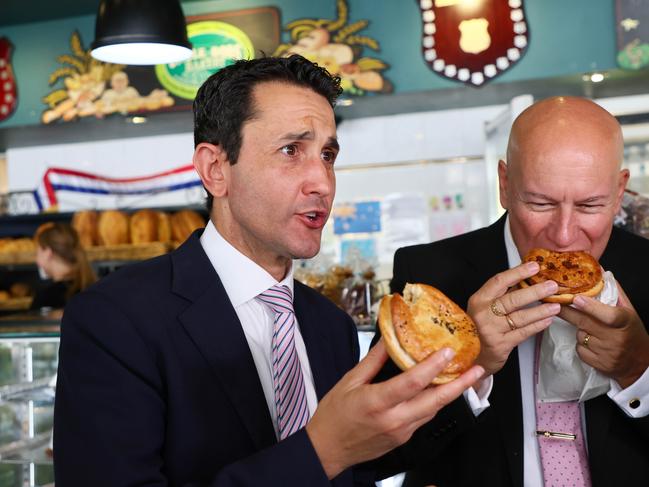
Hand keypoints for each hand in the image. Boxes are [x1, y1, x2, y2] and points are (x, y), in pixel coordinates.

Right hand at [305, 340, 483, 478]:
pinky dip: (435, 402)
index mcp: (377, 403)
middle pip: (435, 401)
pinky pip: (424, 417)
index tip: (447, 352)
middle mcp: (393, 420)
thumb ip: (372, 361)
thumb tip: (389, 339)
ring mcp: (401, 431)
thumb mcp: (349, 382)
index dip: (432, 366)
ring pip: (433, 410)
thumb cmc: (334, 416)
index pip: (412, 383)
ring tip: (465, 376)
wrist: (328, 449)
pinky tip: (440, 390)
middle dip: (459, 385)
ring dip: (451, 393)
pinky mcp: (403, 438)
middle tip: (476, 370)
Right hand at [467, 261, 560, 375]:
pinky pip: (523, 333)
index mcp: (478, 300)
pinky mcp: (500, 345)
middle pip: (512, 299)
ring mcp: (491, 330)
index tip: (534, 266)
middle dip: (535, 291)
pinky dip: (537, 326)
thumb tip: (525, 278)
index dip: (518, 273)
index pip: (499, 281)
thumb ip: (501, 294)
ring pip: (520, 317)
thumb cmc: (479, 328)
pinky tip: (547, 320)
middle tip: (552, 286)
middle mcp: (483, 313)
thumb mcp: (483, 308)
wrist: (470, 355)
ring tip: (555, 305)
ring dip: (540, 310)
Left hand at [559, 282, 648, 387]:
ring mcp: (607, 353)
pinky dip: (581, 345)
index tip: (576, 299)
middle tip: (551, 302)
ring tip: (592, 330)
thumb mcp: (628, 311)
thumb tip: (600, 271)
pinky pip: (579, 350)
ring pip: (580, 335)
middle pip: (585, 323)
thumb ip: (614, 292)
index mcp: (625, 322)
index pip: (607, 315)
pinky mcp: (599, 365)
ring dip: (579, 329)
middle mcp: (616, 338)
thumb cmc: (631, 331)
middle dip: (567, 312)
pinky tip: (592, 343)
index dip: (591, 307)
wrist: (639, 363)